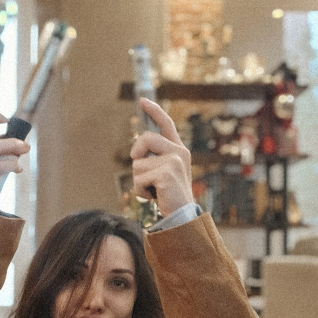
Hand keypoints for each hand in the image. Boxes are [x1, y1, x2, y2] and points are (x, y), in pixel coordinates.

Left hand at [129, 98, 192, 216]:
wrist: (181, 216)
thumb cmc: (169, 195)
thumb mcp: (163, 173)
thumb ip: (154, 159)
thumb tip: (136, 153)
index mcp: (178, 149)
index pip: (166, 124)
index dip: (154, 111)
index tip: (142, 101)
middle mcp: (178, 152)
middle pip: (145, 139)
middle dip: (137, 157)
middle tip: (146, 176)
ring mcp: (173, 162)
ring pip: (137, 164)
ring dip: (139, 180)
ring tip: (154, 190)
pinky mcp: (166, 174)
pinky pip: (138, 179)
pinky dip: (140, 191)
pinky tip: (154, 196)